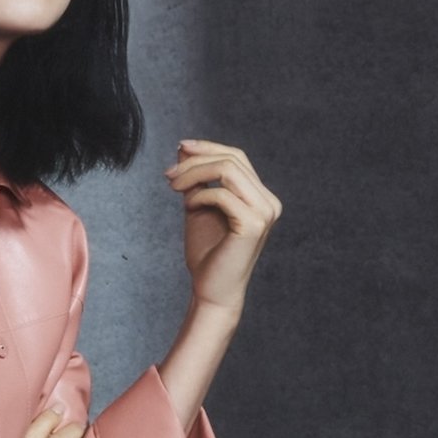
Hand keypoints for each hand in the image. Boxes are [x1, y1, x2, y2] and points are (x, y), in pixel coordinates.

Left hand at [164, 140, 281, 313]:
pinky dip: (201, 196)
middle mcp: (268, 202)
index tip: (179, 147)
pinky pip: (223, 195)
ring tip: (174, 186)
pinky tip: (189, 206)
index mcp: (259, 196)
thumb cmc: (206, 253)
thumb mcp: (198, 207)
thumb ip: (196, 180)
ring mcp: (264, 213)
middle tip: (169, 174)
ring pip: (228, 171)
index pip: (237, 157)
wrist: (210, 289)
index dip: (208, 147)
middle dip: (196, 161)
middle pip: (232, 159)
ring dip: (195, 174)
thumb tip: (185, 149)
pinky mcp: (253, 225)